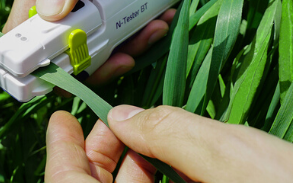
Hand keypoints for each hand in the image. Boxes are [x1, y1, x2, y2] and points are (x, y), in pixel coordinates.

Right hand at [3, 0, 215, 82]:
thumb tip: (48, 11)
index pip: (22, 30)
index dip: (32, 60)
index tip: (61, 76)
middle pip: (61, 50)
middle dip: (91, 62)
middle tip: (121, 56)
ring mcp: (92, 3)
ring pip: (94, 48)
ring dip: (124, 49)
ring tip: (151, 28)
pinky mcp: (117, 6)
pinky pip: (121, 36)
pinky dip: (140, 36)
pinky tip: (159, 19)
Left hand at [45, 106, 292, 182]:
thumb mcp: (232, 161)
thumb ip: (170, 133)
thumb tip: (123, 117)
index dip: (61, 151)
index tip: (60, 118)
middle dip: (102, 154)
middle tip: (113, 119)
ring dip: (131, 167)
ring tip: (141, 133)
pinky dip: (157, 181)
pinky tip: (170, 161)